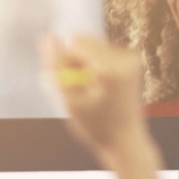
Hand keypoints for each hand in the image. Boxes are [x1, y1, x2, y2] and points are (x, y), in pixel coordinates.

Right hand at [43, 35, 154, 165]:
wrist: (126, 141)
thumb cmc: (95, 126)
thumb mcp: (69, 100)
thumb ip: (56, 67)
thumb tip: (46, 37)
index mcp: (111, 69)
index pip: (74, 43)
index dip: (66, 63)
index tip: (75, 86)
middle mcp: (126, 58)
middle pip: (83, 40)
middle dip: (76, 61)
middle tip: (85, 90)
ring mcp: (131, 57)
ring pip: (91, 44)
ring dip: (85, 64)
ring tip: (94, 91)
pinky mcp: (132, 59)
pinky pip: (101, 50)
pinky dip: (96, 65)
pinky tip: (102, 86)